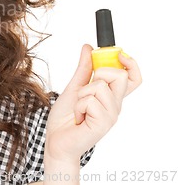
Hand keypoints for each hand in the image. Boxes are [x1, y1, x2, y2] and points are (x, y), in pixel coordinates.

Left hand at [45, 44, 141, 162]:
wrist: (55, 140)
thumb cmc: (65, 117)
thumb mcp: (74, 87)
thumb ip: (84, 68)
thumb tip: (88, 48)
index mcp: (111, 96)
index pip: (133, 78)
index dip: (131, 63)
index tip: (119, 54)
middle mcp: (115, 105)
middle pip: (120, 76)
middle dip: (98, 74)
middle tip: (85, 89)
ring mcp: (111, 115)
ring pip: (100, 86)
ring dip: (81, 94)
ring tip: (79, 107)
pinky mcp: (103, 124)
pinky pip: (90, 101)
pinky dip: (78, 106)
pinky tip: (78, 117)